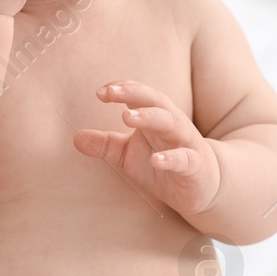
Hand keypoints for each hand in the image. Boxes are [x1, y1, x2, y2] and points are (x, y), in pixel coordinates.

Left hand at [72, 81, 220, 215]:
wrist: (201, 186)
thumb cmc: (162, 163)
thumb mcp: (129, 156)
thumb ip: (106, 145)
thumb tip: (75, 137)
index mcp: (155, 116)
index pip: (139, 95)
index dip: (122, 89)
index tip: (100, 92)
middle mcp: (172, 123)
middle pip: (155, 100)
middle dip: (134, 93)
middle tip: (112, 92)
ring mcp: (185, 143)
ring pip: (170, 122)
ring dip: (149, 117)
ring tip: (127, 117)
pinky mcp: (195, 166)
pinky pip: (184, 158)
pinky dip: (170, 158)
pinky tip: (155, 160)